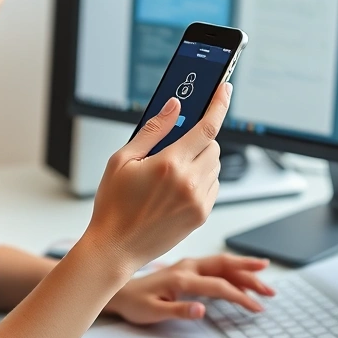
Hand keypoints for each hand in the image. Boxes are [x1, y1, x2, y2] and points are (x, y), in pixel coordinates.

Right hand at [84, 83, 231, 274]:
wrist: (116, 248)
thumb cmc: (113, 205)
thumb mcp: (122, 160)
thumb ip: (152, 130)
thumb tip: (173, 107)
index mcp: (170, 164)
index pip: (206, 127)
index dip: (219, 104)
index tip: (225, 90)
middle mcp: (189, 183)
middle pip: (213, 145)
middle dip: (199, 139)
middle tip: (175, 146)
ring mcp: (198, 201)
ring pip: (215, 166)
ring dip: (200, 160)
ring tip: (171, 172)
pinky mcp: (201, 216)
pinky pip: (213, 186)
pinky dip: (202, 180)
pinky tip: (177, 188)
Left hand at [106, 255, 274, 324]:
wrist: (118, 290)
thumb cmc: (134, 303)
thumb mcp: (153, 312)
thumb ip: (178, 311)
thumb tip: (202, 310)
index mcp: (181, 277)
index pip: (218, 285)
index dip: (240, 296)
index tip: (256, 306)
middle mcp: (187, 266)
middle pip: (226, 267)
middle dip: (250, 275)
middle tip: (270, 287)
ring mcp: (188, 266)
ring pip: (222, 264)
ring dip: (244, 272)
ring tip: (265, 281)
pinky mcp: (188, 269)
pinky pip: (215, 267)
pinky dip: (233, 272)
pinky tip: (243, 279)